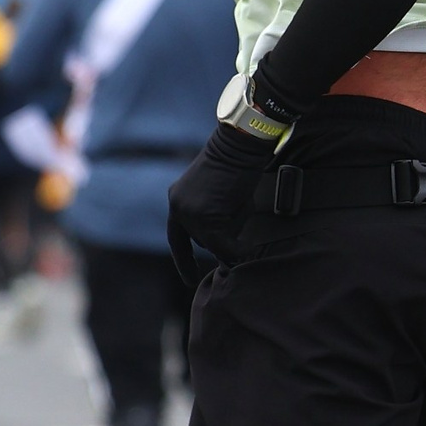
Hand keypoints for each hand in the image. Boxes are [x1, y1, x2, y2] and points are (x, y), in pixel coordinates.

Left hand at [166, 124, 276, 289]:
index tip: (190, 280)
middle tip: (238, 210)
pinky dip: (237, 247)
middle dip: (223, 236)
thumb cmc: (236, 168)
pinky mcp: (204, 218)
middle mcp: (177, 208)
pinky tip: (248, 241)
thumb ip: (218, 225)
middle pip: (202, 241)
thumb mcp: (220, 199)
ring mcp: (188, 214)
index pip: (177, 239)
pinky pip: (223, 244)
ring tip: (240, 203)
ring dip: (232, 235)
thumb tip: (226, 256)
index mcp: (177, 201)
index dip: (185, 261)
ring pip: (213, 243)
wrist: (238, 145)